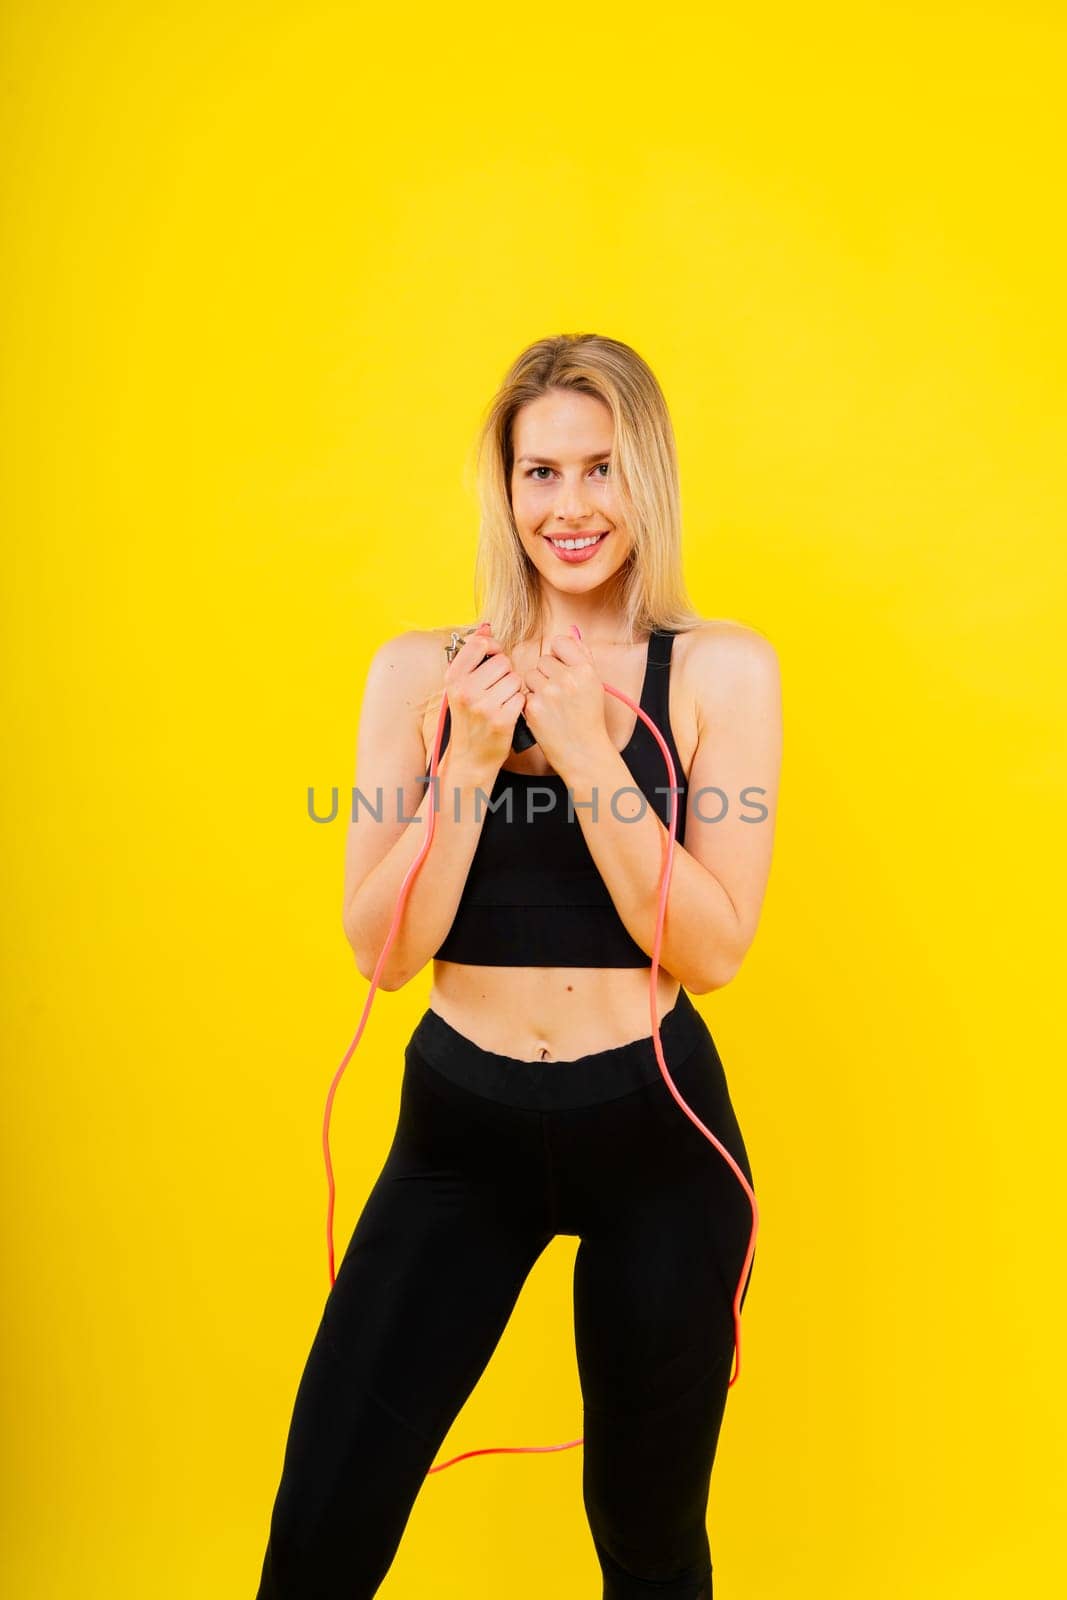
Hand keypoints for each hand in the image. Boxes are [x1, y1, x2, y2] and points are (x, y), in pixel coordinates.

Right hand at [441, 625, 525, 777]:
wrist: (470, 758)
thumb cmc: (469, 719)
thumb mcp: (461, 687)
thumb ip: (472, 656)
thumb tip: (486, 627)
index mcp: (453, 678)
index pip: (480, 644)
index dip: (493, 648)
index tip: (494, 658)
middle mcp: (465, 690)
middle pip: (502, 661)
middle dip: (506, 672)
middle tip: (498, 687)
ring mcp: (483, 706)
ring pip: (515, 678)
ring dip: (514, 688)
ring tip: (503, 700)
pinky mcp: (501, 720)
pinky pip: (521, 696)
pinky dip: (520, 703)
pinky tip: (510, 711)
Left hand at [521, 627, 608, 777]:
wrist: (583, 752)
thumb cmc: (589, 719)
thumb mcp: (594, 685)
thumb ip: (582, 656)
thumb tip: (571, 632)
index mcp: (585, 670)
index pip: (559, 643)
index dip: (558, 655)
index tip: (561, 667)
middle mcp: (568, 679)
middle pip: (543, 660)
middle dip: (547, 673)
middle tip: (558, 693)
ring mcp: (549, 693)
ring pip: (530, 675)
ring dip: (536, 687)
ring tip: (551, 703)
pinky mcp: (534, 708)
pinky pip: (524, 693)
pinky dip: (531, 702)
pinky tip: (544, 714)